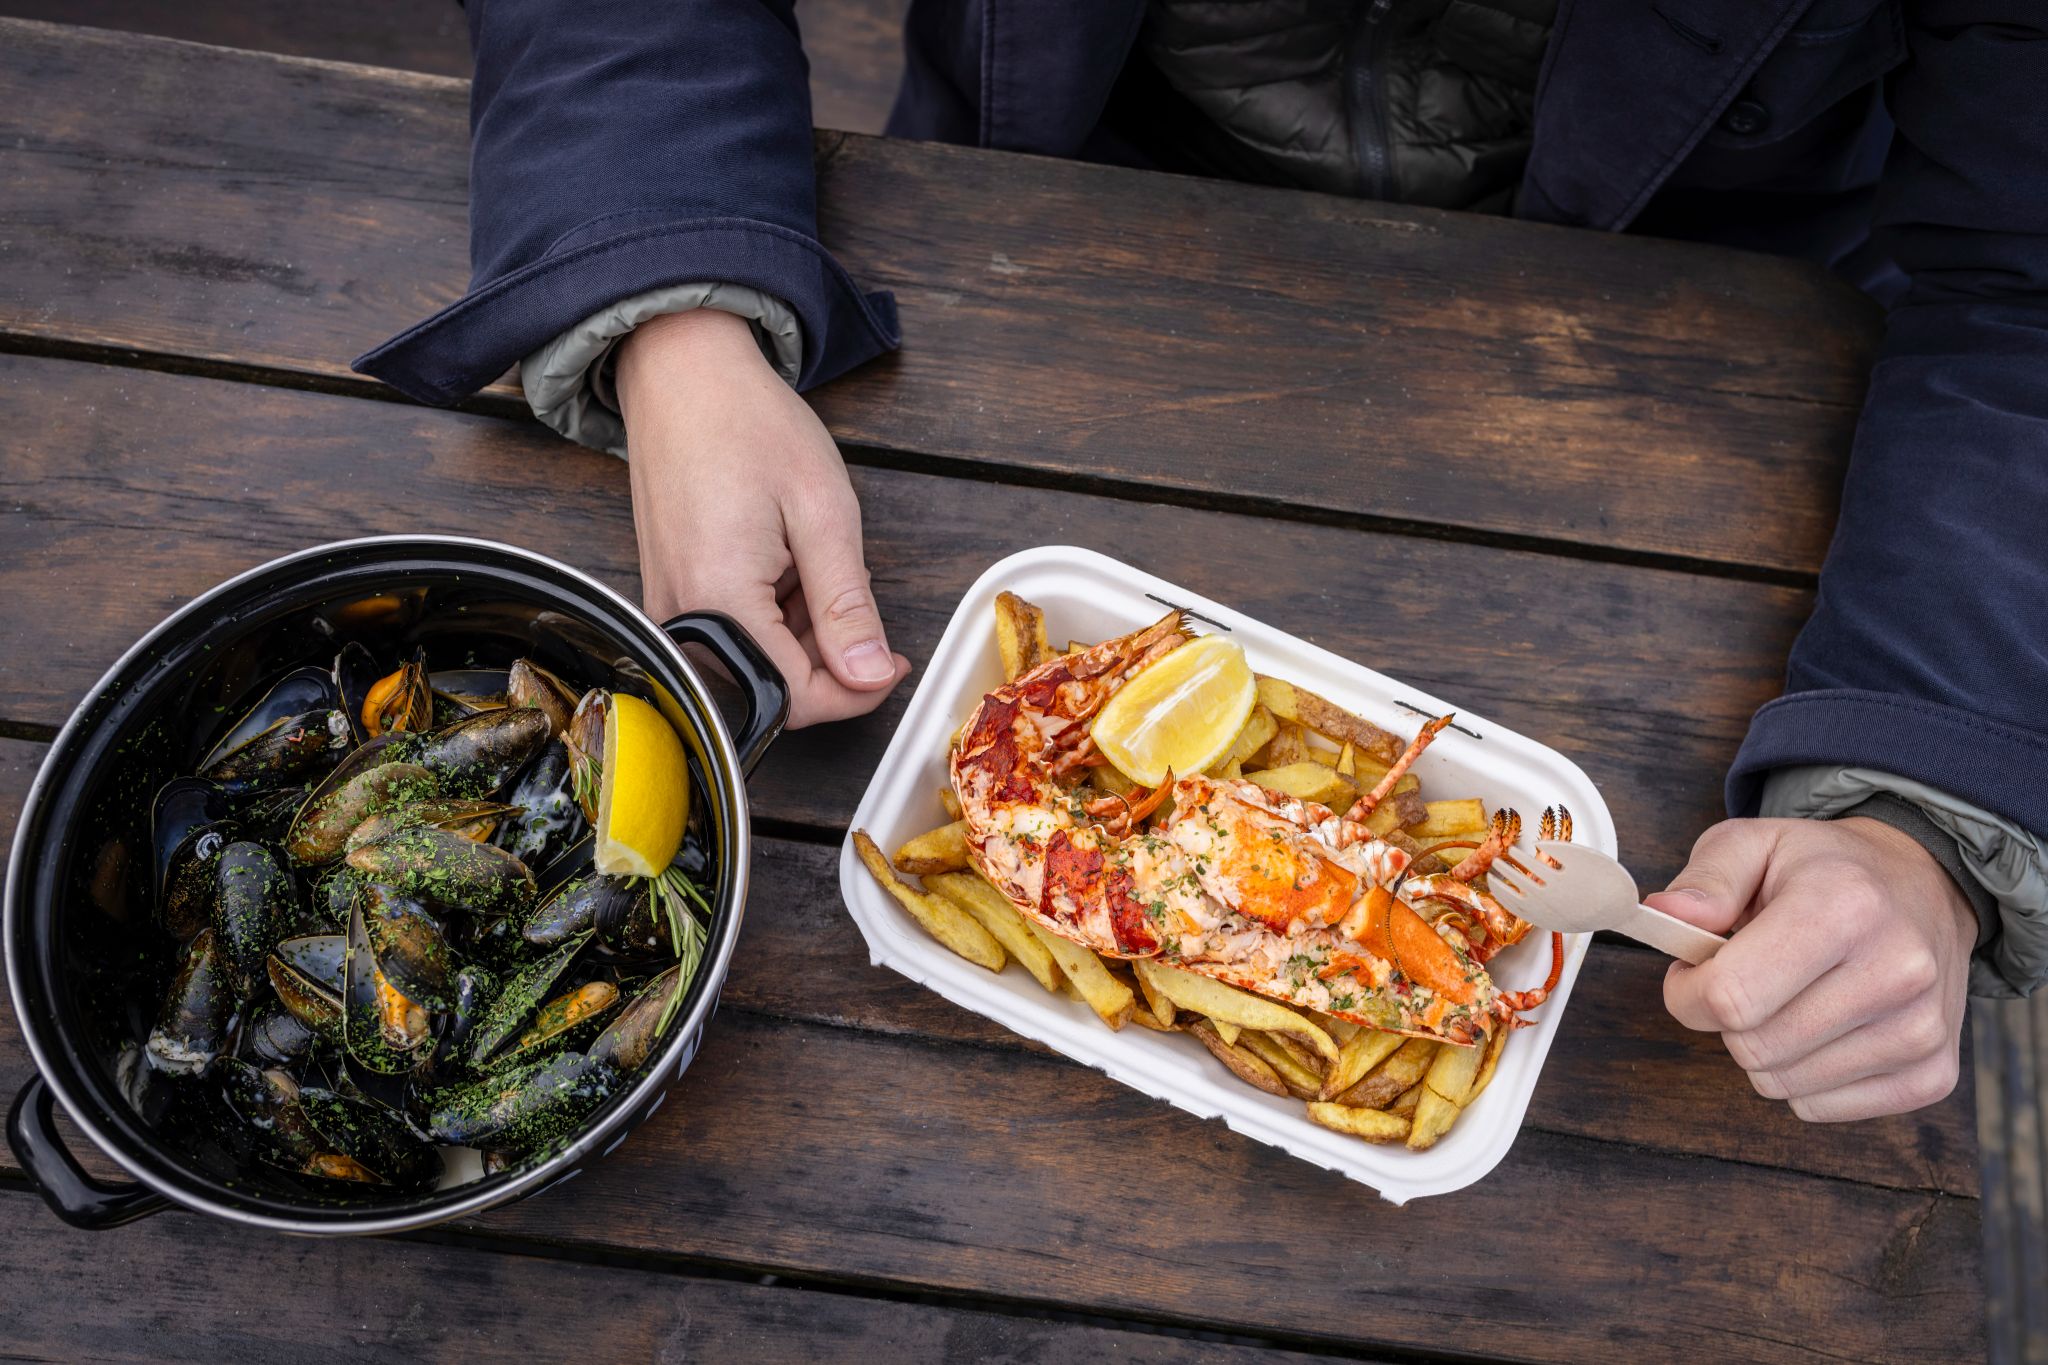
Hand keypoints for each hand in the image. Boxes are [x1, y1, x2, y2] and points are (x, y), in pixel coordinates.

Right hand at [615, 309, 910, 727]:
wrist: (683, 374)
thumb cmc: (749, 425)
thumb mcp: (824, 512)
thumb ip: (846, 606)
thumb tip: (869, 676)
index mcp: (718, 599)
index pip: (794, 697)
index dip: (855, 691)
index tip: (892, 663)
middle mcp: (681, 616)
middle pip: (771, 688)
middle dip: (827, 659)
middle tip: (853, 596)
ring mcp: (668, 607)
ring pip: (754, 664)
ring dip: (800, 635)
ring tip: (811, 561)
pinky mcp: (670, 595)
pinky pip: (731, 636)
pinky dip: (772, 616)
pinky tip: (782, 563)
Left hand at [1649, 816, 1975, 1121]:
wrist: (1923, 887)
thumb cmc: (1826, 869)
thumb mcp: (1755, 844)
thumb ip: (1705, 880)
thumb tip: (1668, 915)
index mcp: (1845, 907)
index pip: (1731, 997)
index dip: (1688, 993)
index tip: (1693, 970)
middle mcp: (1896, 971)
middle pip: (1753, 1048)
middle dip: (1726, 1019)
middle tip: (1746, 978)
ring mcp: (1920, 1030)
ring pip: (1783, 1084)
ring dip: (1765, 1048)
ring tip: (1791, 994)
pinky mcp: (1933, 1074)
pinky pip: (1821, 1107)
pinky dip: (1803, 1075)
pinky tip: (1824, 1025)